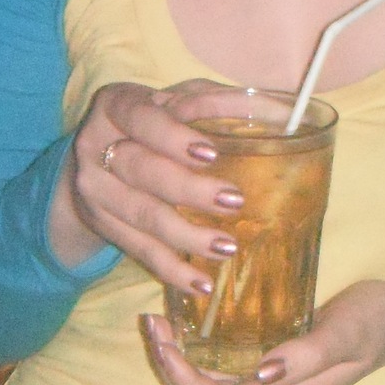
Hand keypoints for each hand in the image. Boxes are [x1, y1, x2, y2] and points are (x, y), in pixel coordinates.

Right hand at [51, 80, 245, 290]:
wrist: (97, 155)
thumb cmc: (154, 121)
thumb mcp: (180, 100)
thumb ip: (222, 102)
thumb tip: (289, 115)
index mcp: (116, 104)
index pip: (140, 118)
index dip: (173, 137)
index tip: (211, 154)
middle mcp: (95, 146)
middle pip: (141, 169)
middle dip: (187, 189)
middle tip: (234, 201)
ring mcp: (95, 190)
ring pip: (141, 215)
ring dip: (185, 235)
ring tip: (227, 246)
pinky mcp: (103, 225)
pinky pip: (139, 250)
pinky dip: (171, 270)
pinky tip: (201, 284)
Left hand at [138, 278, 384, 384]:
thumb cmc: (376, 322)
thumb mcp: (348, 331)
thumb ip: (310, 353)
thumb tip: (264, 371)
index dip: (187, 384)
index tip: (165, 346)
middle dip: (173, 371)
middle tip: (152, 326)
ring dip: (181, 361)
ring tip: (159, 323)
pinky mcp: (273, 366)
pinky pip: (224, 368)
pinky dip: (198, 350)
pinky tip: (188, 322)